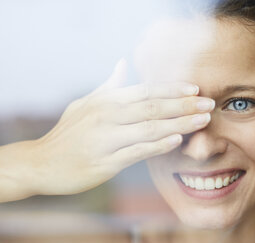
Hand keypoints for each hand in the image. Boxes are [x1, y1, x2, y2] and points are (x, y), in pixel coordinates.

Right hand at [29, 59, 214, 194]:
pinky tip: (176, 141)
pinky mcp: (105, 162)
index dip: (172, 90)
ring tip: (202, 121)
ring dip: (180, 124)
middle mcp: (107, 116)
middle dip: (184, 105)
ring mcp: (106, 139)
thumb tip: (123, 64)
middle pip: (153, 107)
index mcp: (106, 101)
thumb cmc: (68, 132)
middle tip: (210, 104)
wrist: (42, 162)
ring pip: (149, 128)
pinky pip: (136, 152)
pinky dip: (158, 145)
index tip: (195, 89)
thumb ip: (109, 86)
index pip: (146, 91)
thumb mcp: (86, 103)